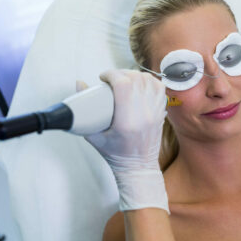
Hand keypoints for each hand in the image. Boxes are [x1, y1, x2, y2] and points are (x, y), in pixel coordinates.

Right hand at [77, 70, 168, 212]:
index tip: (103, 77)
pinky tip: (140, 83)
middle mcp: (144, 115)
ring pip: (149, 80)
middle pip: (136, 79)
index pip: (124, 85)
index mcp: (127, 122)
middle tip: (111, 79)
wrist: (138, 167)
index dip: (112, 74)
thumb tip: (79, 84)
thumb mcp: (93, 136)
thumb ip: (81, 112)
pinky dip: (149, 80)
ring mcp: (155, 113)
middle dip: (121, 73)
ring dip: (135, 74)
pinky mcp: (161, 112)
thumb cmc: (115, 154)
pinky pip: (159, 88)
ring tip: (124, 79)